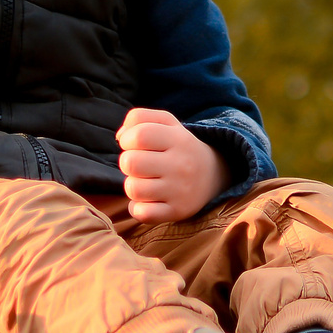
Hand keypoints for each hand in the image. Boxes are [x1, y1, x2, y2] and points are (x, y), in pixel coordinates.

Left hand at [117, 107, 227, 223]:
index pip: (139, 135)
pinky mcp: (177, 211)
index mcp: (178, 139)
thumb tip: (120, 136)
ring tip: (145, 181)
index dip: (127, 139)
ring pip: (133, 189)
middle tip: (140, 164)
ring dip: (132, 185)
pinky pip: (142, 213)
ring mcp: (180, 190)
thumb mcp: (166, 123)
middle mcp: (181, 165)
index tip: (134, 144)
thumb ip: (139, 118)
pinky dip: (137, 208)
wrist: (212, 175)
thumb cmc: (177, 147)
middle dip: (127, 163)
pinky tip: (146, 200)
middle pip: (130, 162)